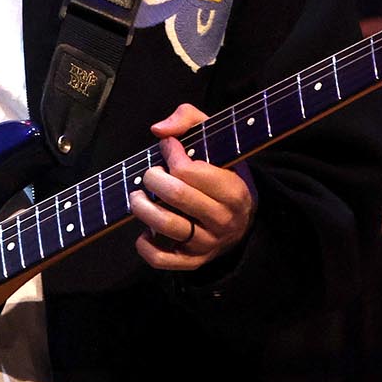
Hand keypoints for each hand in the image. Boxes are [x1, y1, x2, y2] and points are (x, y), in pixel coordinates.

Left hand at [131, 103, 255, 272]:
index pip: (189, 171)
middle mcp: (223, 220)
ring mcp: (208, 244)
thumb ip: (188, 119)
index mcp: (234, 190)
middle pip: (176, 196)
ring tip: (139, 196)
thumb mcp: (215, 138)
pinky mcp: (193, 262)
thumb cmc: (222, 171)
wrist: (242, 218)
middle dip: (153, 178)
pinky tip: (144, 230)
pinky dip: (145, 245)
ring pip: (166, 225)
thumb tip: (159, 130)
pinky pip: (162, 259)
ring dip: (142, 207)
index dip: (170, 154)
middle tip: (151, 173)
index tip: (168, 148)